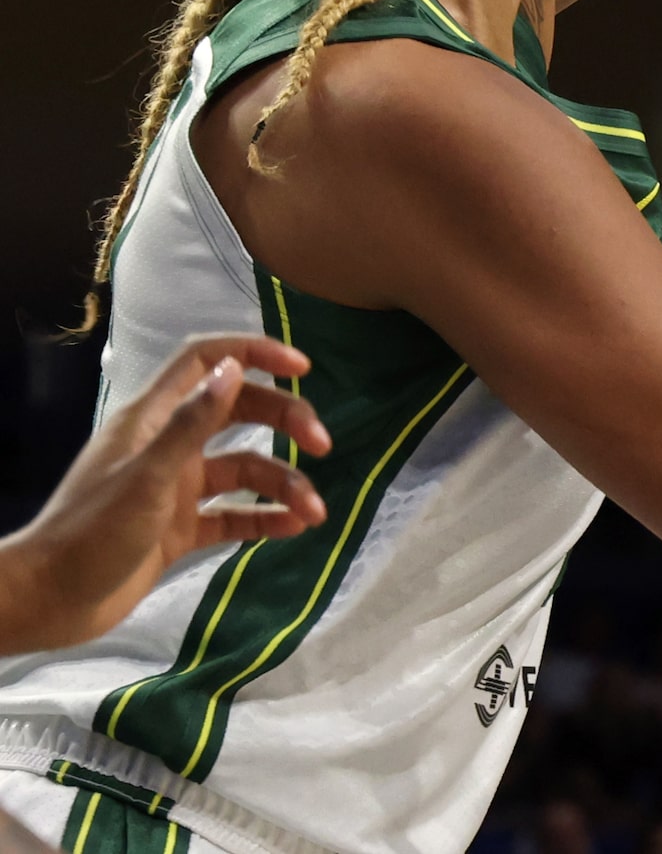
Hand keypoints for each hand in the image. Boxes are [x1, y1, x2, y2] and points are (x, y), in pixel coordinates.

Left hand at [0, 335, 330, 653]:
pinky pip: (234, 514)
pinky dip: (265, 518)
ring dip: (283, 483)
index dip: (254, 353)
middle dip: (285, 422)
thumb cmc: (91, 532)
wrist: (46, 603)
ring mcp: (176, 488)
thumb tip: (233, 368)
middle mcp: (170, 445)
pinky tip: (294, 528)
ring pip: (245, 469)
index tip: (300, 369)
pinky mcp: (180, 529)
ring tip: (314, 512)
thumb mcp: (146, 477)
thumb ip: (191, 423)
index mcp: (154, 419)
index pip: (207, 361)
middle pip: (240, 412)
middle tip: (322, 444)